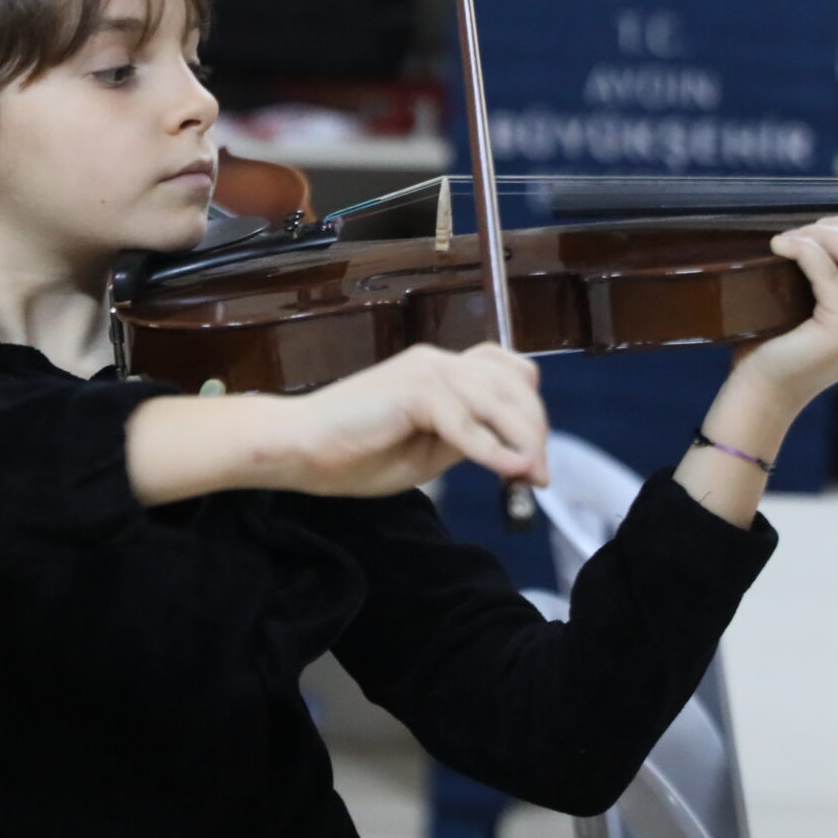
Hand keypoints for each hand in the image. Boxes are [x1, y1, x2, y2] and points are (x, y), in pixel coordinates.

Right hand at [281, 343, 547, 498]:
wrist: (298, 446)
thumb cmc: (353, 453)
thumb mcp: (427, 451)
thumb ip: (465, 441)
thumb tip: (509, 449)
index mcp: (439, 369)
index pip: (508, 371)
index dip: (530, 409)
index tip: (535, 455)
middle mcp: (437, 361)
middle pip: (514, 385)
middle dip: (536, 431)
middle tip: (538, 476)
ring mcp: (425, 371)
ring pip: (499, 401)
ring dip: (522, 442)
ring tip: (530, 476)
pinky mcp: (414, 391)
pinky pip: (467, 424)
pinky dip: (494, 451)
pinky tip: (509, 473)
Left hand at [722, 213, 837, 424]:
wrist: (765, 391)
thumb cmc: (787, 348)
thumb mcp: (831, 313)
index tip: (814, 229)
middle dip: (836, 227)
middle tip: (797, 232)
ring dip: (820, 234)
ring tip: (788, 239)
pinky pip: (828, 269)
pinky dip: (803, 248)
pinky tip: (780, 246)